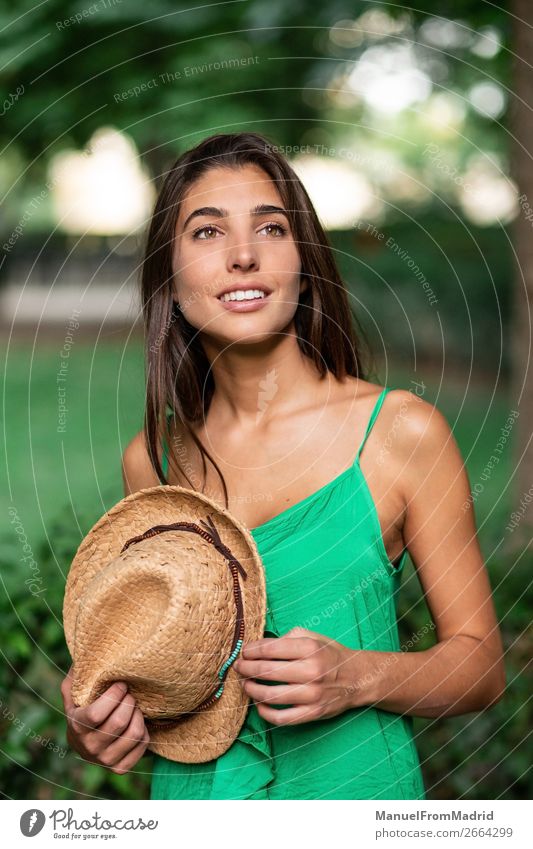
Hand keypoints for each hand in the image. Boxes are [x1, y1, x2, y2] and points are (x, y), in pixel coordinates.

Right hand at [61, 665, 149, 773]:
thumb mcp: (73, 689)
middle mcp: (89, 747)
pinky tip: (136, 722)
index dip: (114, 695)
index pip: (98, 713)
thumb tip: (89, 652)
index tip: (121, 684)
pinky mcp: (120, 768)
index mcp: (77, 726)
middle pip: (120, 722)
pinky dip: (144, 730)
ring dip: (138, 714)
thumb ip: (78, 673)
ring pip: (134, 734)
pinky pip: (143, 745)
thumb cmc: (82, 706)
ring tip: (134, 705)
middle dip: (129, 701)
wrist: (84, 740)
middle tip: (130, 692)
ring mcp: (105, 761)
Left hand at [233, 626, 353, 724]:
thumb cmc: (329, 655)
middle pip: (266, 671)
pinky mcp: (313, 713)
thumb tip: (259, 646)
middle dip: (246, 668)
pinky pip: (282, 718)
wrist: (356, 678)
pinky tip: (259, 705)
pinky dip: (265, 713)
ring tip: (245, 684)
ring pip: (270, 695)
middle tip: (238, 666)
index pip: (270, 649)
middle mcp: (311, 671)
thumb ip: (286, 638)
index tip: (243, 651)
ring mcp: (312, 695)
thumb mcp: (312, 637)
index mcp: (309, 648)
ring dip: (251, 689)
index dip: (251, 650)